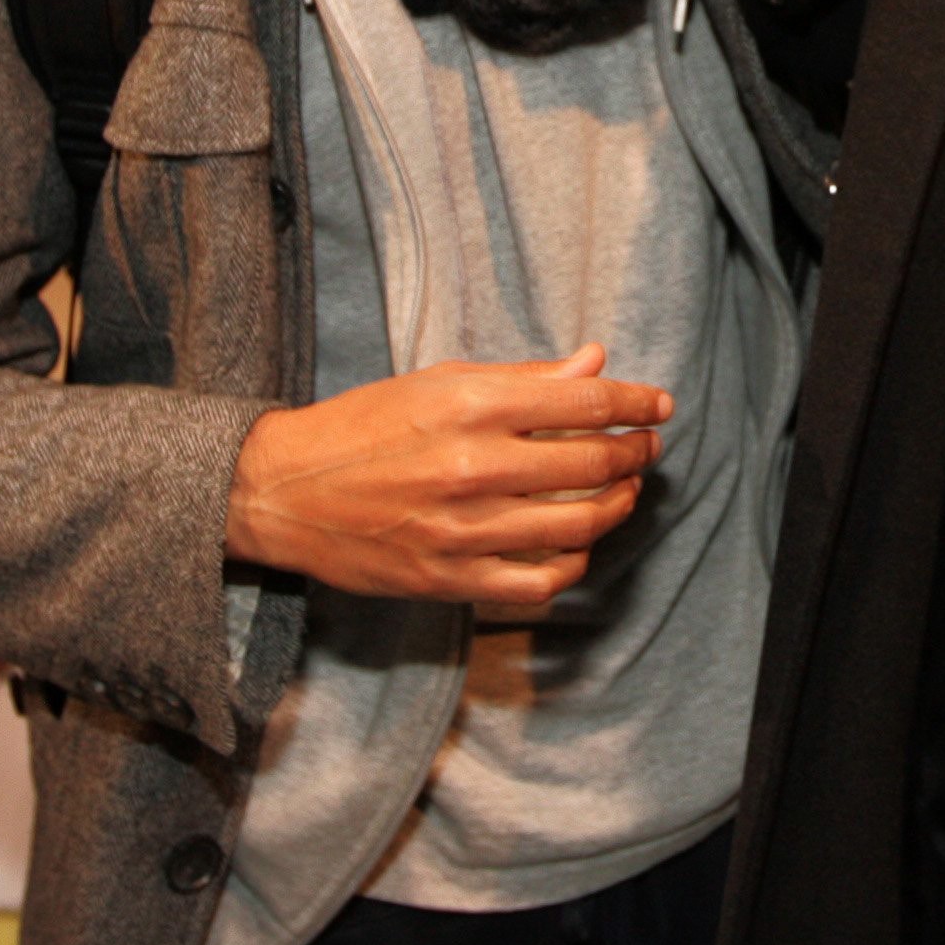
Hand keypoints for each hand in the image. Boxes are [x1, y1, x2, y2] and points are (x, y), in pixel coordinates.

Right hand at [222, 343, 673, 605]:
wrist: (285, 491)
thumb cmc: (364, 426)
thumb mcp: (440, 381)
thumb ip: (524, 378)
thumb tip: (595, 362)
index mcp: (470, 406)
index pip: (585, 403)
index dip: (635, 402)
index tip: (659, 405)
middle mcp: (473, 467)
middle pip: (591, 462)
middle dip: (635, 452)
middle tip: (648, 445)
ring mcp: (463, 530)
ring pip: (577, 525)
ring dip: (617, 505)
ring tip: (625, 490)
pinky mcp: (450, 579)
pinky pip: (538, 582)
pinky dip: (573, 563)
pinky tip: (580, 542)